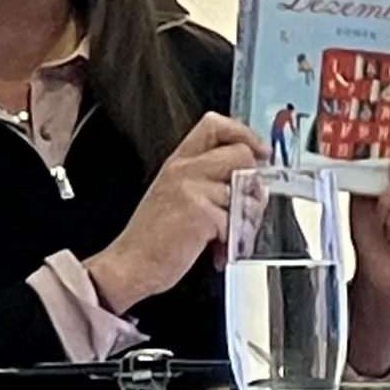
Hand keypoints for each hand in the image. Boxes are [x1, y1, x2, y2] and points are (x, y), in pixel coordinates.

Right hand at [86, 113, 266, 312]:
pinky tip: (217, 251)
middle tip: (246, 208)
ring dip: (244, 220)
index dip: (244, 135)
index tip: (259, 153)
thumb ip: (208, 182)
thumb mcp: (175, 197)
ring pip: (244, 192)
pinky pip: (236, 221)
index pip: (215, 125)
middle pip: (241, 154)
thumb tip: (250, 183)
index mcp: (178, 162)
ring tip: (226, 238)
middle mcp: (184, 169)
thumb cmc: (152, 239)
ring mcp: (192, 189)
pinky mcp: (201, 213)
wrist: (130, 265)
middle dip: (253, 184)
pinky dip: (232, 242)